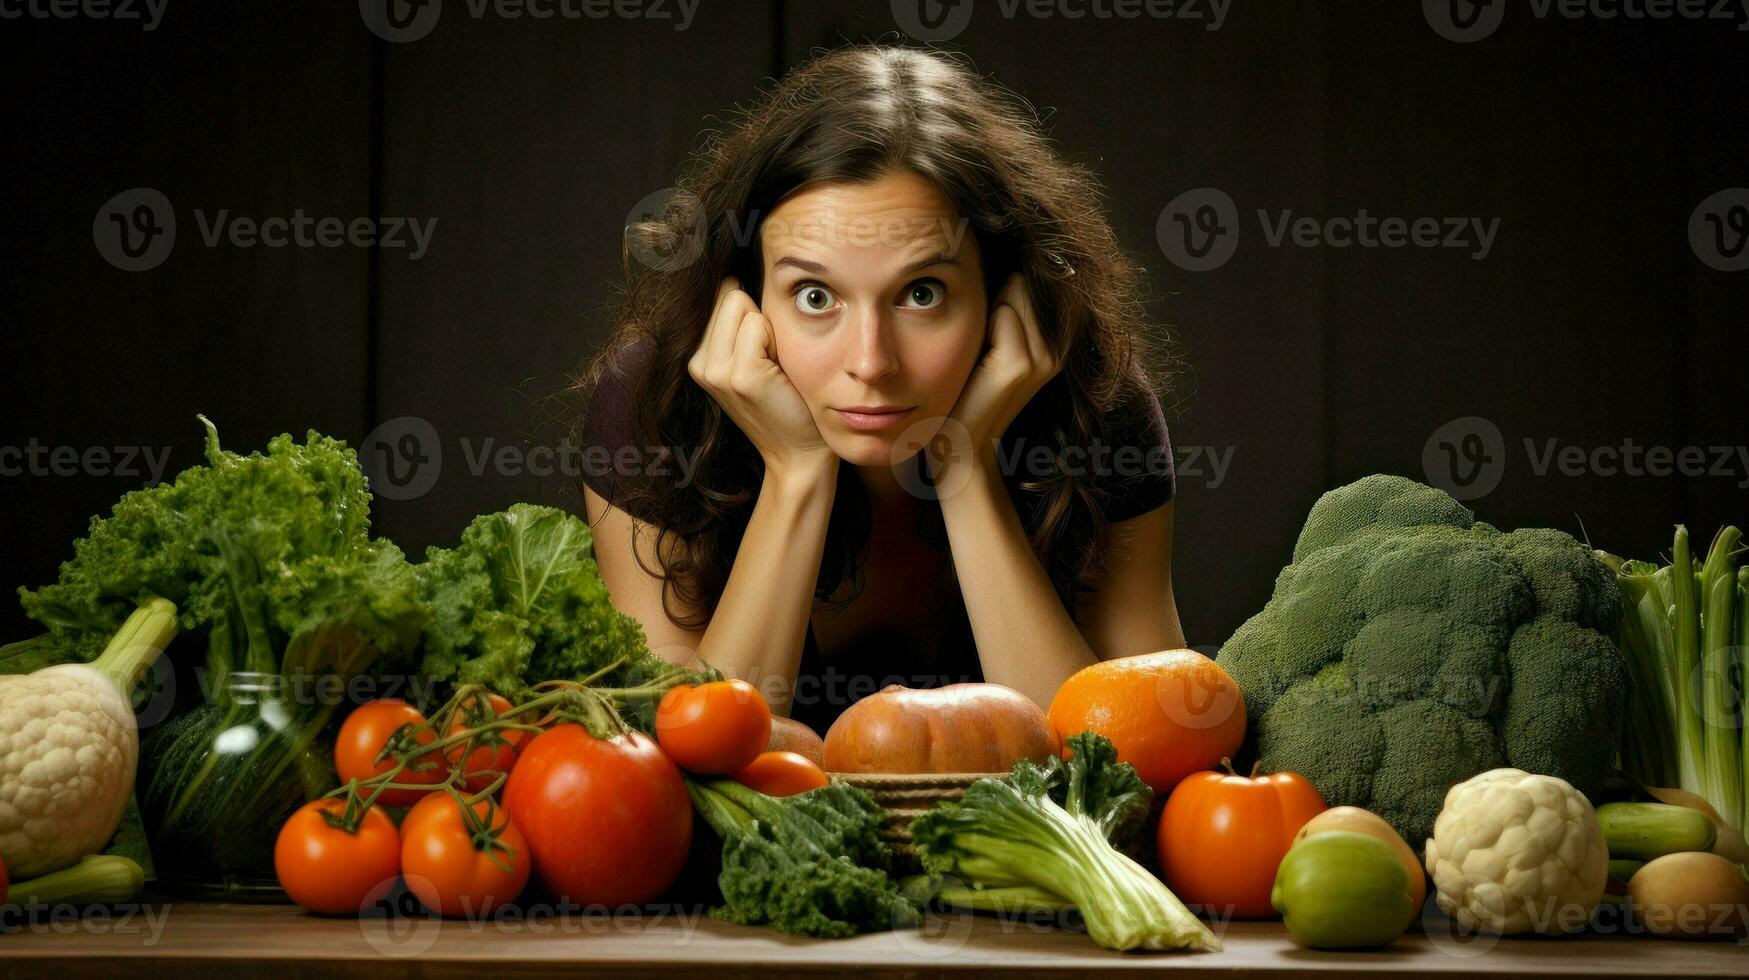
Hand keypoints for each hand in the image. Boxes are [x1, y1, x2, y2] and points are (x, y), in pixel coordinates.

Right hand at [688, 277, 835, 480]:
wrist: (801, 453)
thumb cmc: (787, 401)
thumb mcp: (756, 358)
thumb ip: (741, 322)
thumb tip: (739, 271)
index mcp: (698, 357)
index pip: (720, 294)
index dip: (750, 311)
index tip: (762, 347)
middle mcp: (698, 363)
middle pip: (729, 294)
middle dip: (758, 316)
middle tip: (772, 360)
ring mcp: (716, 371)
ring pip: (741, 305)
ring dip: (769, 328)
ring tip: (775, 366)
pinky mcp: (741, 376)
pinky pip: (759, 325)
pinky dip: (777, 340)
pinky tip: (780, 372)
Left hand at [925, 273, 1065, 481]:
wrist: (959, 446)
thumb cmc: (964, 392)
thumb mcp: (988, 343)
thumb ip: (1001, 306)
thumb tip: (995, 252)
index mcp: (1053, 343)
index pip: (1030, 279)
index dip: (1000, 286)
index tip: (983, 315)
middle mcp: (1057, 348)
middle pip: (1023, 280)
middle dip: (993, 294)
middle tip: (976, 340)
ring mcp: (1043, 357)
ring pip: (1012, 290)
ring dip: (985, 309)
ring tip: (975, 351)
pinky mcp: (1020, 365)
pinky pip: (1001, 312)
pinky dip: (980, 325)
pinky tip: (973, 360)